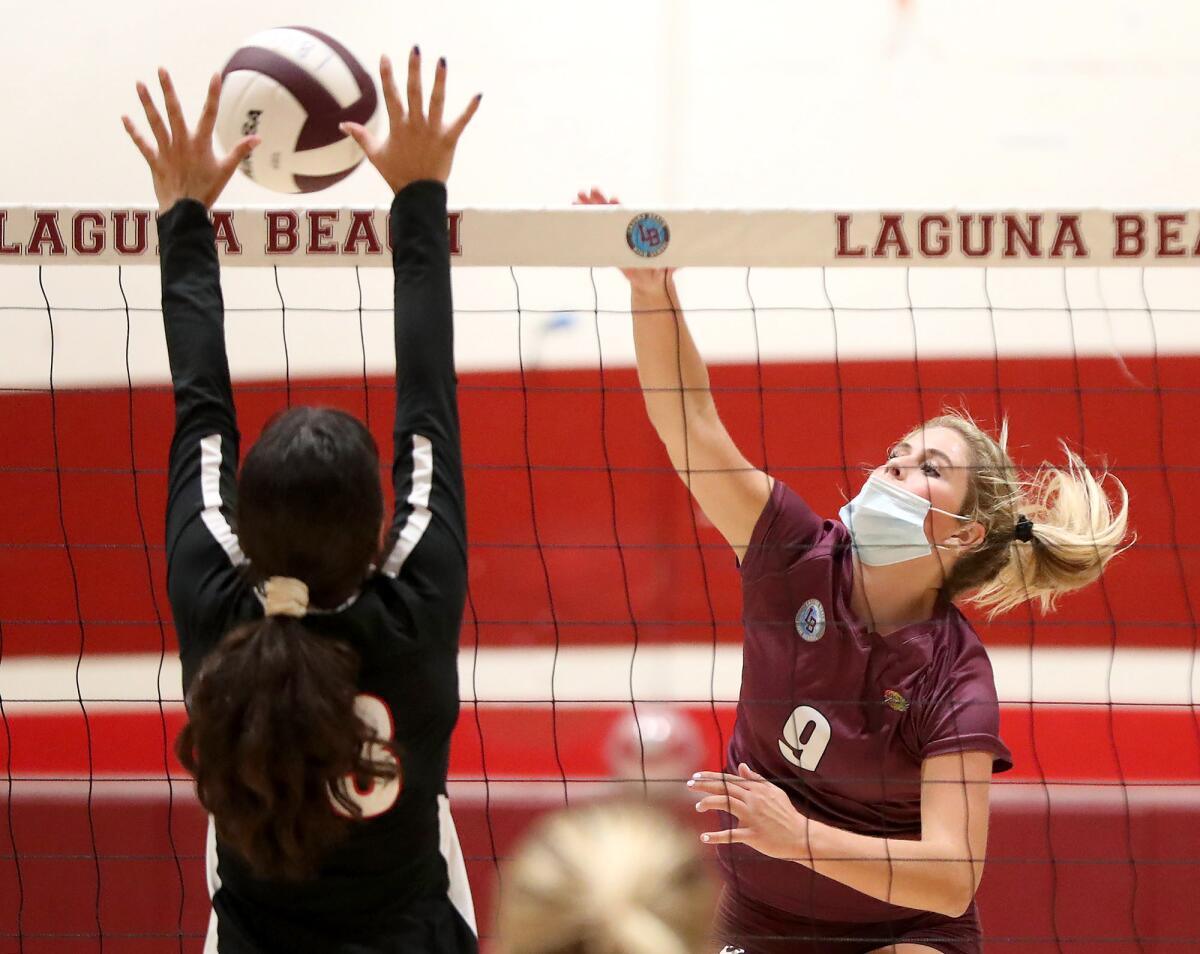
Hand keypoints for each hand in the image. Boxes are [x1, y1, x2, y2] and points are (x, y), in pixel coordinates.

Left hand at [123, 69, 258, 213]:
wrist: (186, 210)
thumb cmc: (207, 191)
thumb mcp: (226, 171)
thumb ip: (240, 152)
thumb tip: (257, 139)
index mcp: (201, 143)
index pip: (209, 114)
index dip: (213, 94)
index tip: (215, 76)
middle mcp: (182, 142)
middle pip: (174, 111)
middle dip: (167, 89)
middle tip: (161, 70)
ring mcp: (166, 150)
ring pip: (155, 122)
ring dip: (147, 103)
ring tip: (139, 84)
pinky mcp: (155, 160)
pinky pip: (142, 144)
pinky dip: (133, 132)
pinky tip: (125, 118)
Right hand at [342, 48, 479, 192]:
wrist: (417, 195)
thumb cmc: (397, 174)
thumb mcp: (375, 155)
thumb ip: (361, 136)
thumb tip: (342, 124)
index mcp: (397, 126)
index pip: (390, 96)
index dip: (387, 76)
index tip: (385, 56)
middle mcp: (415, 125)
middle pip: (414, 92)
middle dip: (414, 69)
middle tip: (415, 48)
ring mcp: (432, 132)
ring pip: (436, 102)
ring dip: (439, 80)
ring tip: (442, 60)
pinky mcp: (448, 140)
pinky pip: (460, 123)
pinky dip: (470, 110)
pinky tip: (478, 95)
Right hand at [575, 187, 675, 293]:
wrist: (653, 281)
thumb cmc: (664, 267)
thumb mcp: (671, 262)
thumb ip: (674, 262)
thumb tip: (679, 263)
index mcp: (642, 229)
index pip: (629, 214)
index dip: (621, 207)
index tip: (614, 200)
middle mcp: (628, 230)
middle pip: (612, 212)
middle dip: (601, 201)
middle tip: (589, 191)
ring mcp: (617, 237)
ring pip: (602, 220)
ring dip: (590, 209)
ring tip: (577, 199)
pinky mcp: (610, 248)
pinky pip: (597, 236)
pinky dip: (587, 226)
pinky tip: (576, 215)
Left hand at [689, 763, 811, 862]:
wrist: (801, 835)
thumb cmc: (786, 813)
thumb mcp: (773, 792)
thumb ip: (755, 779)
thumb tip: (740, 766)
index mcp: (756, 789)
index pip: (729, 779)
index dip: (711, 777)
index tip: (696, 775)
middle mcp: (753, 800)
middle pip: (724, 788)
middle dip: (704, 785)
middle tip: (689, 785)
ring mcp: (753, 817)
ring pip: (726, 804)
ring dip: (709, 803)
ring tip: (698, 807)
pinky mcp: (754, 835)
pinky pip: (732, 834)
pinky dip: (717, 836)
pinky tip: (704, 837)